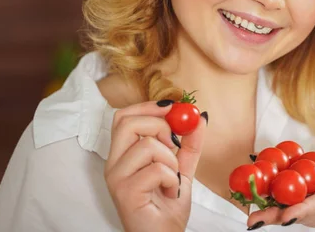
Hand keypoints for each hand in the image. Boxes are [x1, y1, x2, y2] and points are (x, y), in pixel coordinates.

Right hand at [104, 100, 207, 231]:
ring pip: (147, 145)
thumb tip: (201, 118)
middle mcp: (114, 163)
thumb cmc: (167, 206)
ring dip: (171, 160)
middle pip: (128, 122)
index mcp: (123, 154)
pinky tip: (169, 191)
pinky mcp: (125, 192)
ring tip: (172, 178)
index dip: (149, 108)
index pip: (123, 117)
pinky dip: (171, 178)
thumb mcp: (182, 168)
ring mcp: (117, 178)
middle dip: (160, 126)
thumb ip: (190, 143)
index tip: (173, 110)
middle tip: (174, 144)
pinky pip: (156, 169)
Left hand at [246, 150, 314, 229]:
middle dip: (270, 216)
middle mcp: (313, 207)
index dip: (300, 210)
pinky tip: (247, 184)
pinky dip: (263, 192)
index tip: (286, 216)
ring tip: (243, 204)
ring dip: (262, 206)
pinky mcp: (294, 202)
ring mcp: (302, 207)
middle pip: (289, 212)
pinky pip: (278, 198)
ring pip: (280, 207)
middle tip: (252, 220)